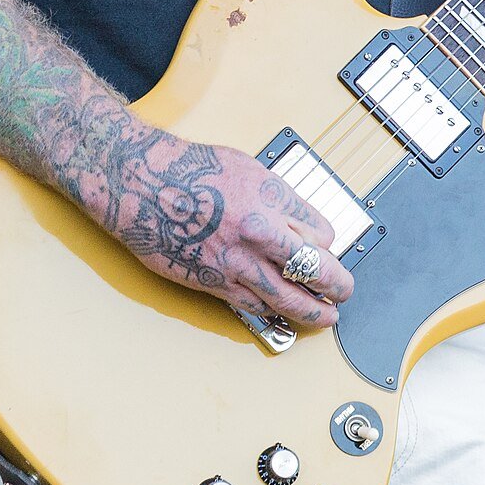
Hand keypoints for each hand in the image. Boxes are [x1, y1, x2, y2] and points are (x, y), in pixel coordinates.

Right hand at [87, 116, 356, 329]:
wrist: (140, 184)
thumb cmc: (188, 169)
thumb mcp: (247, 168)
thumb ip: (277, 198)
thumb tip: (299, 223)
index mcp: (270, 200)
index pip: (322, 233)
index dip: (328, 244)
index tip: (326, 247)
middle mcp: (258, 233)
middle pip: (317, 270)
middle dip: (338, 285)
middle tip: (344, 291)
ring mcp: (236, 262)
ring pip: (288, 298)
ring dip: (313, 311)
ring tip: (326, 316)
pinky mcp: (212, 282)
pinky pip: (253, 305)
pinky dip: (273, 312)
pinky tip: (282, 315)